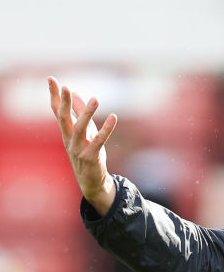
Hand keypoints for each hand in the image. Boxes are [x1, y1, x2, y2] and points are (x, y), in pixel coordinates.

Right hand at [48, 76, 118, 215]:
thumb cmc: (88, 153)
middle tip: (65, 87)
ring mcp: (78, 149)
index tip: (51, 79)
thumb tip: (76, 93)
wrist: (91, 181)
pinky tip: (113, 117)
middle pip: (63, 118)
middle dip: (64, 103)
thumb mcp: (85, 131)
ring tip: (95, 99)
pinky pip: (98, 141)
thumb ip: (80, 113)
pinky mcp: (90, 157)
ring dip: (87, 114)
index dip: (55, 96)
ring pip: (80, 129)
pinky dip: (106, 130)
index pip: (57, 111)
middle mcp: (68, 139)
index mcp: (66, 131)